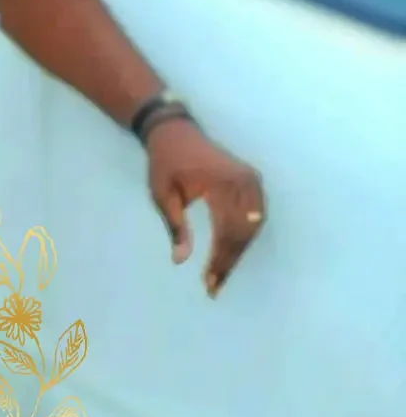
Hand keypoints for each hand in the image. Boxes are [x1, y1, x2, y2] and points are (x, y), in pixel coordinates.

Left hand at [146, 118, 265, 297]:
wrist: (175, 131)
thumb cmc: (165, 162)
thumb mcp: (162, 194)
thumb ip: (175, 226)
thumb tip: (180, 260)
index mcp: (220, 183)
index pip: (226, 231)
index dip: (220, 260)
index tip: (209, 282)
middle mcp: (243, 181)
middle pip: (243, 232)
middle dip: (229, 261)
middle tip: (215, 285)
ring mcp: (251, 180)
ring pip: (253, 227)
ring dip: (239, 252)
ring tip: (222, 274)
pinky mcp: (251, 180)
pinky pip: (255, 215)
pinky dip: (245, 237)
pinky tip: (232, 252)